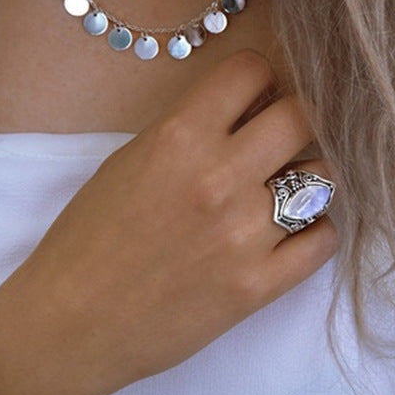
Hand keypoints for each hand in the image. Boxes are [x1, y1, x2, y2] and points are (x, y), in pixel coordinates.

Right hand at [0, 48, 339, 394]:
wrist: (70, 324)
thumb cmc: (89, 238)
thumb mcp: (130, 161)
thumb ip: (190, 129)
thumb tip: (250, 111)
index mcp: (178, 138)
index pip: (252, 70)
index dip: (257, 79)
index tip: (255, 97)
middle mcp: (219, 178)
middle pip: (302, 117)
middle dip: (296, 121)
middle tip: (283, 140)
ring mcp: (244, 234)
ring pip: (324, 178)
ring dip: (309, 179)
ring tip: (284, 192)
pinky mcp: (258, 286)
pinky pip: (323, 241)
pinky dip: (315, 232)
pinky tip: (293, 234)